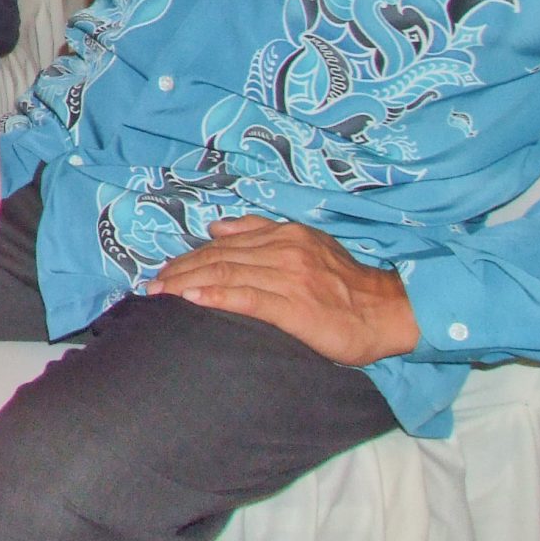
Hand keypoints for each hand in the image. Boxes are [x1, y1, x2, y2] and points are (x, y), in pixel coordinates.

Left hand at [149, 216, 419, 364]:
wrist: (388, 313)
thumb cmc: (346, 286)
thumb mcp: (308, 245)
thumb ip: (262, 232)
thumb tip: (218, 228)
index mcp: (284, 235)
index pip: (223, 247)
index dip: (189, 259)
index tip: (163, 272)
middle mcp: (283, 251)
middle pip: (217, 260)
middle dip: (179, 272)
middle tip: (151, 287)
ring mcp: (289, 278)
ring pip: (225, 276)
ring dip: (186, 284)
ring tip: (159, 295)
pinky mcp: (295, 306)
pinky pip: (247, 298)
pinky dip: (215, 298)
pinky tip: (192, 301)